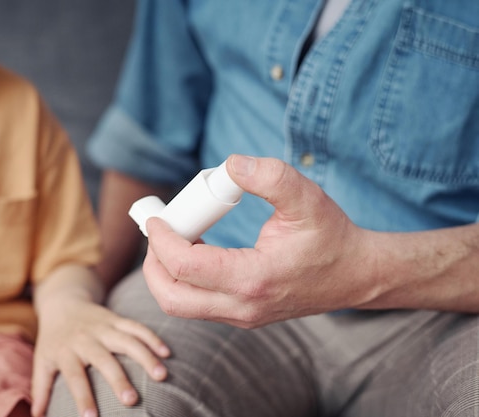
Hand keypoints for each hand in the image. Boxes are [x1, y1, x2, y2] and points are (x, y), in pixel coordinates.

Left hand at [30, 297, 169, 416]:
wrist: (63, 303)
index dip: (82, 397)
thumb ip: (40, 388)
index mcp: (65, 351)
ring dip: (145, 357)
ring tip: (161, 376)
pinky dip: (153, 338)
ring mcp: (104, 326)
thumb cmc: (54, 340)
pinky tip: (167, 353)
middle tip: (131, 401)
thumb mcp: (42, 360)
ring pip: (127, 340)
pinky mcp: (117, 319)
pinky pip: (137, 326)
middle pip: (103, 359)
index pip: (74, 376)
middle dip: (118, 379)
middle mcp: (86, 338)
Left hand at [142, 154, 375, 327]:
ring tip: (174, 237)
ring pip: (181, 306)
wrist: (356, 274)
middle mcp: (243, 307)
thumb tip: (230, 164)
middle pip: (172, 298)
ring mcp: (242, 316)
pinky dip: (183, 280)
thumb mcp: (307, 197)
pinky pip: (197, 304)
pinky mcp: (242, 315)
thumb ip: (270, 177)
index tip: (156, 217)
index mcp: (253, 279)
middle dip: (153, 264)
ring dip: (166, 274)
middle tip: (158, 231)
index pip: (185, 268)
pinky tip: (195, 249)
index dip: (161, 240)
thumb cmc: (331, 236)